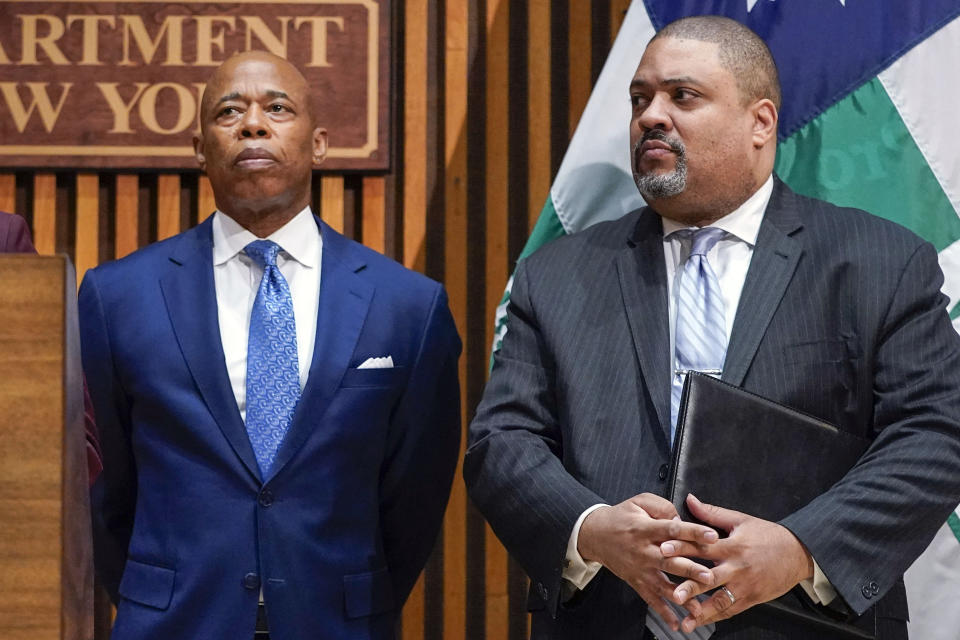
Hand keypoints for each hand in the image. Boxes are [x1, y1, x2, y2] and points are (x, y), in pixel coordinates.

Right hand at [578, 493, 719, 630]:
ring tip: (698, 606)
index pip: (672, 530)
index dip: (693, 532)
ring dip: (681, 596)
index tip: (712, 536)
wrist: (594, 534)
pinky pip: (651, 599)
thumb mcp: (639, 502)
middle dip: (690, 570)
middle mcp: (643, 551)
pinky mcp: (636, 581)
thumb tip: (681, 521)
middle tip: (709, 576)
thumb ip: (662, 508)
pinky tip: (676, 623)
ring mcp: (640, 569)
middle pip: (669, 561)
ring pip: (663, 584)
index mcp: (645, 528)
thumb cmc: (620, 517)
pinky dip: (663, 612)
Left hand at [662, 494, 814, 632]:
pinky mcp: (751, 598)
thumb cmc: (768, 535)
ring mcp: (745, 585)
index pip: (703, 547)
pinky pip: (731, 610)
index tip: (663, 549)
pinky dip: (715, 617)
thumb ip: (712, 513)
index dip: (682, 547)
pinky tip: (700, 622)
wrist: (799, 553)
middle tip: (673, 593)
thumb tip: (690, 500)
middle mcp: (737, 568)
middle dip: (691, 586)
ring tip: (686, 619)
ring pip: (721, 600)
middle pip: (710, 577)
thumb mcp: (740, 520)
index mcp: (732, 546)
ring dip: (702, 611)